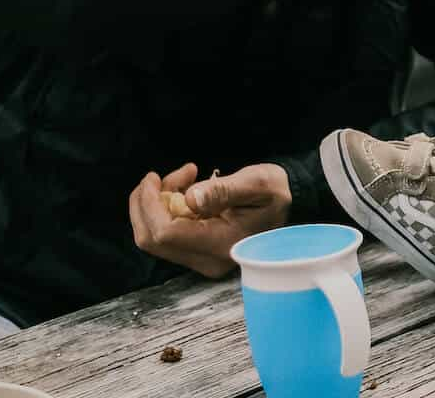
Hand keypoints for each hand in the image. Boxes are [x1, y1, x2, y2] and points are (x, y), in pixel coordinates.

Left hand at [128, 162, 290, 277]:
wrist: (289, 204)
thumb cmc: (275, 192)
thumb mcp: (257, 183)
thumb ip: (223, 190)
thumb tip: (190, 198)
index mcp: (221, 244)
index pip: (165, 234)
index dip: (149, 205)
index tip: (153, 177)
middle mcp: (207, 259)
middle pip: (151, 239)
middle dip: (145, 204)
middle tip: (158, 176)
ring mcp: (201, 258)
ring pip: (154, 236)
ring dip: (156, 203)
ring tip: (184, 175)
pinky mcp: (197, 252)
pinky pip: (166, 233)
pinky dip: (165, 207)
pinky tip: (185, 188)